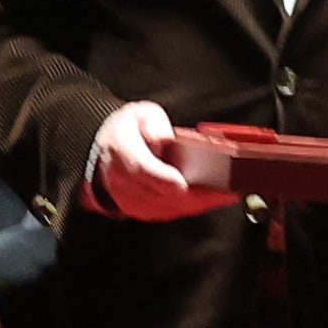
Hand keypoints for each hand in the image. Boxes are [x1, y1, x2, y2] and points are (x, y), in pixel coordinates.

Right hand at [79, 100, 228, 224]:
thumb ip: (154, 125)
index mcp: (120, 151)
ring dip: (195, 206)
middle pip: (160, 196)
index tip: (187, 185)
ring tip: (222, 197)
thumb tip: (165, 142)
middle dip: (195, 197)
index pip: (143, 170)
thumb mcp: (140, 113)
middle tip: (225, 193)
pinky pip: (163, 214)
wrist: (102, 148)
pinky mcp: (135, 209)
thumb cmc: (126, 129)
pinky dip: (185, 210)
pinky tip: (205, 203)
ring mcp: (126, 198)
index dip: (166, 180)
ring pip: (164, 209)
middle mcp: (120, 179)